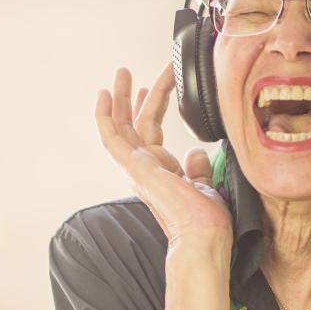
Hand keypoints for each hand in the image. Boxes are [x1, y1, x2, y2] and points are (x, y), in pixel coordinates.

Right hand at [95, 63, 232, 247]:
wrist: (204, 237)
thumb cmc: (206, 221)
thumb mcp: (207, 185)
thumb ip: (198, 168)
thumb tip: (196, 150)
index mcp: (161, 171)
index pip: (152, 130)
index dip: (153, 104)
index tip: (152, 84)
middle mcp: (146, 168)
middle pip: (134, 123)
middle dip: (132, 95)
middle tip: (127, 71)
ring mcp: (138, 168)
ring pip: (121, 126)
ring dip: (118, 98)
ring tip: (119, 73)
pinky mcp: (134, 167)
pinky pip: (112, 138)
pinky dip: (105, 117)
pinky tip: (103, 96)